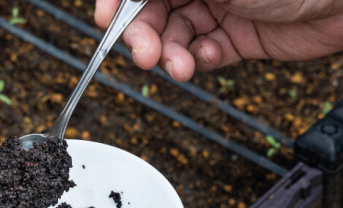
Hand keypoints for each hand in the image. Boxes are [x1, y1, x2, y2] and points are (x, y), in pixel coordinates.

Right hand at [95, 0, 342, 80]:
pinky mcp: (238, 38)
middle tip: (143, 54)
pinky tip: (209, 58)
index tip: (104, 20)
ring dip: (170, 55)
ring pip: (175, 36)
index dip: (118, 3)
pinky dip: (200, 61)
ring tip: (180, 66)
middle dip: (143, 34)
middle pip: (152, 10)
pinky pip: (204, 53)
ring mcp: (220, 8)